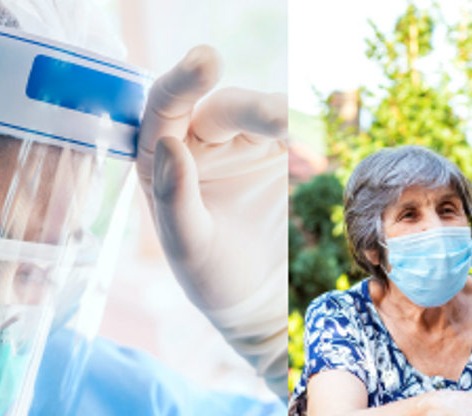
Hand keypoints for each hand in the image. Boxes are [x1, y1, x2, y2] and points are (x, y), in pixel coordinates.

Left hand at [138, 46, 289, 392]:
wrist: (259, 298)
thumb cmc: (211, 276)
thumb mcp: (188, 247)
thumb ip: (175, 199)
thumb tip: (169, 142)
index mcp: (159, 159)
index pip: (164, 107)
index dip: (182, 81)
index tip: (209, 61)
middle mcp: (195, 142)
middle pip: (222, 107)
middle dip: (254, 108)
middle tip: (285, 122)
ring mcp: (237, 145)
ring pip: (261, 114)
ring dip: (284, 121)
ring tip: (306, 151)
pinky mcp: (275, 153)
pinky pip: (291, 132)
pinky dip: (305, 139)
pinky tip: (313, 157)